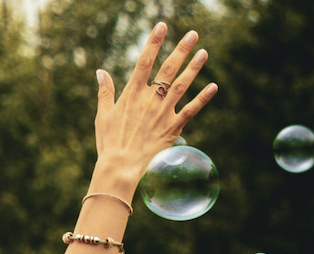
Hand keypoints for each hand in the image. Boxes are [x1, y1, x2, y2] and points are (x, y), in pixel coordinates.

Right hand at [93, 22, 217, 187]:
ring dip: (194, 68)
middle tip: (193, 34)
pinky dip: (202, 99)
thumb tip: (100, 71)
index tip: (162, 26)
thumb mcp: (103, 115)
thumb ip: (105, 92)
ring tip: (204, 52)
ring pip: (181, 85)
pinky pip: (190, 110)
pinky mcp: (172, 128)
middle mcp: (149, 100)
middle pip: (168, 69)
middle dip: (181, 49)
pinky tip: (213, 86)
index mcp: (131, 94)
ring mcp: (162, 113)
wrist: (120, 168)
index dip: (154, 42)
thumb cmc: (109, 143)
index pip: (144, 61)